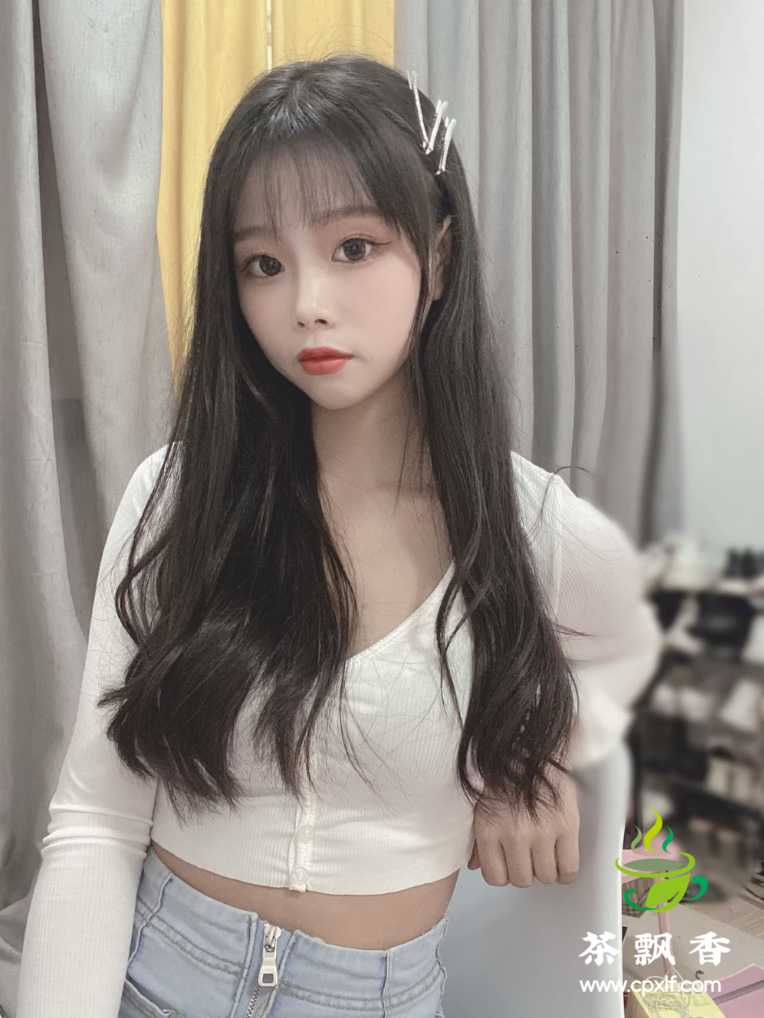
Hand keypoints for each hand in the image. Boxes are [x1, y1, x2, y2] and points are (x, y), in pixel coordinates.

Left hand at [467, 763, 579, 885]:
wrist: (531, 746)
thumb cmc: (503, 773)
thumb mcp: (481, 804)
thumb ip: (477, 838)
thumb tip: (475, 866)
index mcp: (489, 830)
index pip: (495, 878)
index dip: (504, 873)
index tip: (509, 865)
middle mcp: (514, 835)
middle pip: (522, 880)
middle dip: (525, 871)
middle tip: (528, 856)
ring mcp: (542, 832)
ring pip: (546, 876)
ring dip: (545, 869)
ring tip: (544, 854)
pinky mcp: (566, 826)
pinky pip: (568, 868)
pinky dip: (565, 871)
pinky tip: (560, 859)